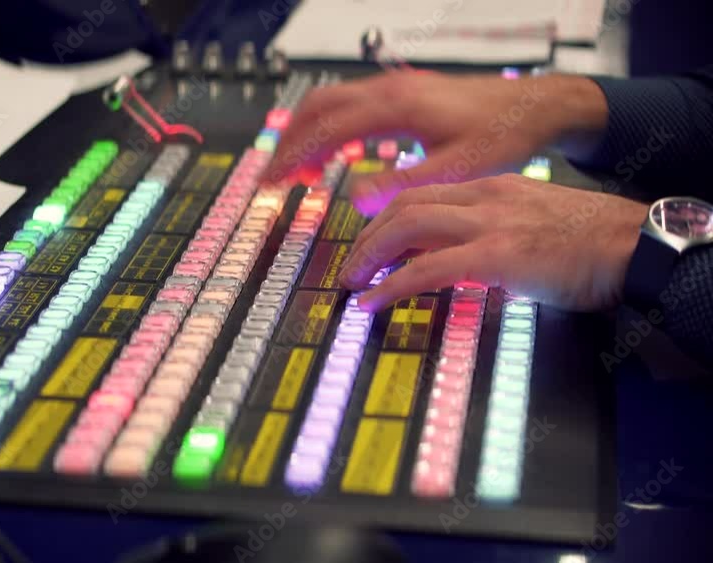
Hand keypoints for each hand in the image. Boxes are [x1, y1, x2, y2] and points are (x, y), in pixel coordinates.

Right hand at [261, 71, 607, 214]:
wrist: (534, 105)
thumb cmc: (502, 134)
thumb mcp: (455, 169)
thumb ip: (402, 184)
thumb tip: (354, 198)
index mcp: (395, 106)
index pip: (324, 127)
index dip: (293, 155)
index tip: (271, 182)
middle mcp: (388, 89)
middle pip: (316, 107)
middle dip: (288, 143)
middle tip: (272, 179)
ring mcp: (393, 86)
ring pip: (329, 102)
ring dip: (307, 135)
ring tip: (300, 173)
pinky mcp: (401, 92)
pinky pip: (349, 104)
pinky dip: (329, 128)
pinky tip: (335, 154)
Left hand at [338, 174, 648, 311]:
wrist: (637, 244)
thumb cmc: (595, 241)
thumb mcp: (534, 224)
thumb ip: (495, 232)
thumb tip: (461, 260)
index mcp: (493, 187)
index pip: (424, 193)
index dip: (386, 217)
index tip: (369, 240)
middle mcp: (485, 197)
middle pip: (405, 204)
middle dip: (367, 235)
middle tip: (350, 265)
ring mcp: (490, 223)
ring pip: (407, 226)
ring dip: (369, 255)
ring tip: (352, 283)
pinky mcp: (497, 255)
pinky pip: (428, 267)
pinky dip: (392, 285)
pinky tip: (374, 301)